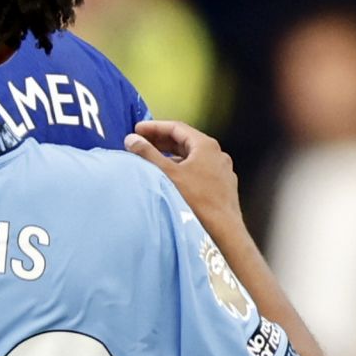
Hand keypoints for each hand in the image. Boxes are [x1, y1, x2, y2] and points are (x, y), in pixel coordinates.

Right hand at [124, 119, 242, 236]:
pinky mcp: (222, 185)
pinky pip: (199, 169)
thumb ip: (147, 153)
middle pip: (185, 141)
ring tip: (152, 161)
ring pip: (192, 157)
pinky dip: (182, 168)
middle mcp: (217, 154)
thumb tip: (131, 139)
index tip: (137, 130)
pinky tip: (171, 178)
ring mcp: (222, 170)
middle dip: (161, 141)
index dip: (154, 127)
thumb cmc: (195, 198)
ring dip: (170, 155)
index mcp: (205, 146)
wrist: (223, 229)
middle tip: (141, 143)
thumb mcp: (167, 173)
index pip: (177, 128)